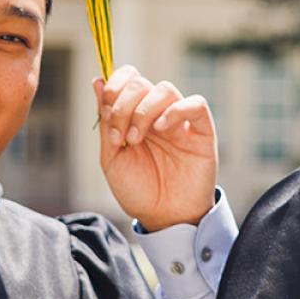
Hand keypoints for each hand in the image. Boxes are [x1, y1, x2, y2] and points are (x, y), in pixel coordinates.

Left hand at [96, 66, 216, 231]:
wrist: (164, 219)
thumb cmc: (139, 191)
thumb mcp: (112, 157)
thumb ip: (106, 120)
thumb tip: (97, 81)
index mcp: (135, 115)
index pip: (128, 79)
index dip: (115, 84)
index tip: (105, 108)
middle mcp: (158, 113)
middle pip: (141, 83)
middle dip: (123, 106)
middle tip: (120, 136)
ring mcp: (180, 121)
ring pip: (165, 89)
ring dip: (144, 110)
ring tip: (136, 138)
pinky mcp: (202, 132)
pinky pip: (196, 104)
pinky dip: (176, 110)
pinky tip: (161, 128)